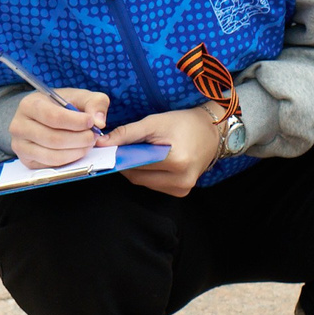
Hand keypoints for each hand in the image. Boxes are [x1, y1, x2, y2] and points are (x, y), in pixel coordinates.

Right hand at [6, 88, 110, 169]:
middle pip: (54, 139)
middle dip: (80, 139)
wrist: (44, 117)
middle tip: (93, 136)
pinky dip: (69, 160)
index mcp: (29, 105)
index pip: (53, 117)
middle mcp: (19, 126)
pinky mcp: (27, 160)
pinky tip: (77, 150)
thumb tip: (99, 122)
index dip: (76, 122)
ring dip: (77, 151)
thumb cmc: (62, 106)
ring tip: (88, 143)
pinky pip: (51, 165)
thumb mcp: (80, 97)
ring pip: (53, 155)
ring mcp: (20, 145)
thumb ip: (95, 103)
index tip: (91, 122)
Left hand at [103, 107, 219, 195]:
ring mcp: (183, 189)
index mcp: (177, 162)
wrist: (211, 132)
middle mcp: (181, 180)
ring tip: (144, 152)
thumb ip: (127, 134)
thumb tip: (102, 143)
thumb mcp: (155, 122)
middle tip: (128, 148)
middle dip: (128, 163)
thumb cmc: (184, 123)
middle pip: (138, 177)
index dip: (121, 156)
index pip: (135, 165)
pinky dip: (149, 175)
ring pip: (144, 183)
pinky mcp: (182, 192)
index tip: (112, 148)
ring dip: (138, 170)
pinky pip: (155, 186)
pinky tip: (155, 161)